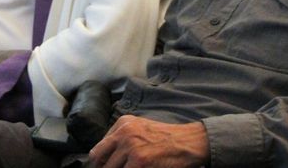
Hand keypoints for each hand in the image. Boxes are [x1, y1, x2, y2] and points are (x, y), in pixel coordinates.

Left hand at [89, 116, 209, 167]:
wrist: (188, 142)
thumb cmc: (166, 138)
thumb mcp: (140, 128)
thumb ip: (122, 138)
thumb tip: (104, 157)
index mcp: (122, 124)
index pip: (98, 148)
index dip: (98, 163)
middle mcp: (123, 133)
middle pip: (99, 159)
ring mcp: (130, 147)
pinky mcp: (139, 161)